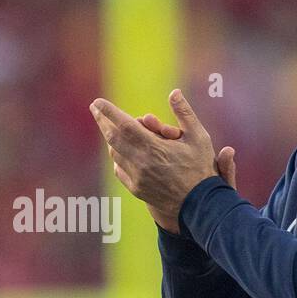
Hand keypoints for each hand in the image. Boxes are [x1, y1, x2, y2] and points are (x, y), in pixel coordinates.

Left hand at [89, 89, 226, 233]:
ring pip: (115, 153)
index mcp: (154, 148)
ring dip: (111, 139)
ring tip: (109, 127)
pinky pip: (120, 170)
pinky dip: (118, 157)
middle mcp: (141, 162)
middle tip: (95, 109)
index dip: (109, 111)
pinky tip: (119, 152)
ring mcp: (137, 177)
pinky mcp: (137, 189)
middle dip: (102, 121)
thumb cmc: (201, 168)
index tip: (97, 101)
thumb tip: (174, 92)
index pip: (124, 125)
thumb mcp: (199, 137)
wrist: (200, 205)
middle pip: (113, 138)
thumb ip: (185, 113)